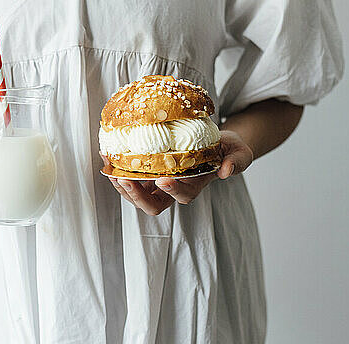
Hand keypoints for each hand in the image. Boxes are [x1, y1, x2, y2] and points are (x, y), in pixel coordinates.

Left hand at [107, 130, 252, 214]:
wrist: (217, 143)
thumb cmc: (227, 150)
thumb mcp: (240, 152)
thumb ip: (237, 161)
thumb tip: (226, 172)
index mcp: (195, 186)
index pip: (183, 196)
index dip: (173, 190)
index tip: (165, 179)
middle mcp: (174, 189)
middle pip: (152, 205)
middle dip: (137, 196)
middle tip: (125, 178)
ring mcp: (159, 184)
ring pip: (136, 195)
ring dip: (122, 186)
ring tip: (111, 170)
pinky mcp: (148, 173)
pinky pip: (130, 178)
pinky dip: (118, 171)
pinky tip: (109, 158)